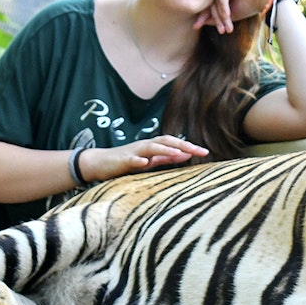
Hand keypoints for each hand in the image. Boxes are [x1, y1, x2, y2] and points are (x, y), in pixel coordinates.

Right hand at [79, 136, 209, 182]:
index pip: (175, 143)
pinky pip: (130, 159)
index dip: (190, 146)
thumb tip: (186, 154)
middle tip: (199, 151)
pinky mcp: (121, 160)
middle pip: (167, 141)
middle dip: (183, 145)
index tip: (206, 152)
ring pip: (151, 147)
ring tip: (178, 152)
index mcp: (153, 146)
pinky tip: (144, 162)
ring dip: (165, 149)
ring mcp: (133, 151)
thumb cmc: (126, 162)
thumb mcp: (150, 161)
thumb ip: (166, 157)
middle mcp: (145, 145)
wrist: (99, 163)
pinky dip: (138, 160)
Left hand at [194, 0, 286, 33]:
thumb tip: (199, 22)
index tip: (197, 26)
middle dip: (213, 17)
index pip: (209, 2)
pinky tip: (227, 16)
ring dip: (220, 15)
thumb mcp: (230, 15)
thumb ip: (216, 16)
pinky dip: (223, 6)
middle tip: (218, 30)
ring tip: (225, 27)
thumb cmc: (252, 6)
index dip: (204, 15)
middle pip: (211, 0)